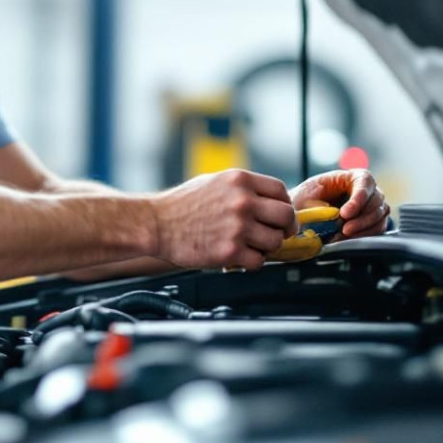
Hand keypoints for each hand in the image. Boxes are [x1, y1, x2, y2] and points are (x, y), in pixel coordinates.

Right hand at [150, 169, 298, 270]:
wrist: (156, 224)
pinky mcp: (229, 252)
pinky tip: (238, 256)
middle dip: (285, 227)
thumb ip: (243, 189)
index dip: (284, 205)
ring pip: (275, 241)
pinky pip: (258, 261)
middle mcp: (242, 202)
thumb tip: (270, 202)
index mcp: (239, 180)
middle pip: (286, 216)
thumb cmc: (181, 205)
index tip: (281, 215)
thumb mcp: (215, 182)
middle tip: (277, 233)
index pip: (280, 191)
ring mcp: (237, 227)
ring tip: (250, 245)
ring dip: (267, 246)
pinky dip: (251, 262)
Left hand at [291, 169, 389, 239]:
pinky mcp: (374, 221)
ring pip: (379, 216)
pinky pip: (378, 229)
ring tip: (343, 235)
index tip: (345, 213)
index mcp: (352, 176)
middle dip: (361, 218)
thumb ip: (319, 202)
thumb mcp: (308, 195)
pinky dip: (365, 236)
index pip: (365, 181)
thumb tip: (330, 213)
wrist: (306, 212)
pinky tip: (349, 239)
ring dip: (363, 228)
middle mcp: (367, 190)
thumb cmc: (308, 198)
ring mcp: (373, 205)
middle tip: (344, 229)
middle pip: (376, 201)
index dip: (359, 198)